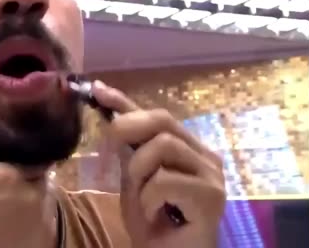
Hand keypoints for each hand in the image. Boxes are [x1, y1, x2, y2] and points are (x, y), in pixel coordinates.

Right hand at [0, 101, 53, 247]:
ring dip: (31, 194)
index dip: (22, 151)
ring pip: (45, 195)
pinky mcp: (46, 241)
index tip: (9, 153)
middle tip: (3, 179)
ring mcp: (44, 220)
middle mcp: (35, 193)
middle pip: (40, 173)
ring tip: (6, 201)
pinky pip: (47, 220)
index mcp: (11, 172)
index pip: (32, 151)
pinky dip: (34, 218)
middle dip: (26, 173)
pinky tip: (11, 222)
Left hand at [93, 83, 225, 247]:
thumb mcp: (133, 174)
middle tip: (108, 150)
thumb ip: (126, 143)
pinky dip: (148, 197)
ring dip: (139, 171)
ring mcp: (212, 174)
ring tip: (142, 197)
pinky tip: (154, 214)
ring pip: (163, 145)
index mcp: (187, 146)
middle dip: (126, 128)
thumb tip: (104, 103)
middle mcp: (204, 154)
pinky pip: (165, 180)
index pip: (154, 114)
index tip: (97, 89)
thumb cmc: (153, 219)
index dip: (124, 100)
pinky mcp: (211, 196)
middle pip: (162, 120)